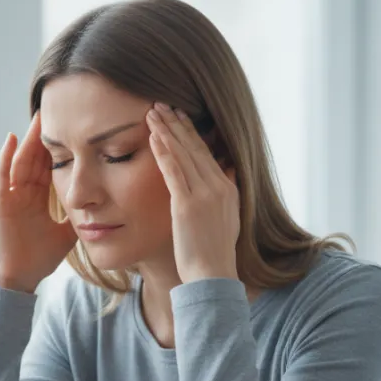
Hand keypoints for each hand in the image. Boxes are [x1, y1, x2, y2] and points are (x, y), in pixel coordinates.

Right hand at [0, 111, 76, 293]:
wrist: (20, 278)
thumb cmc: (40, 259)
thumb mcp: (68, 233)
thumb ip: (81, 217)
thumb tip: (104, 205)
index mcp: (38, 198)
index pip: (50, 166)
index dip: (60, 147)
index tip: (73, 127)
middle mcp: (24, 193)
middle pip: (36, 158)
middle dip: (45, 135)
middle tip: (57, 110)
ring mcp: (11, 196)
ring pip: (21, 161)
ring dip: (28, 139)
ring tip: (37, 116)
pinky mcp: (0, 203)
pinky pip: (2, 176)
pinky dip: (5, 157)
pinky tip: (12, 139)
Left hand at [146, 102, 239, 283]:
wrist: (212, 276)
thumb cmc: (214, 253)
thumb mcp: (227, 218)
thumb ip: (226, 192)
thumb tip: (228, 169)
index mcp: (227, 188)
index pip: (206, 152)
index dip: (190, 132)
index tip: (178, 116)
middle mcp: (218, 187)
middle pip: (194, 147)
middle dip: (177, 124)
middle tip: (162, 104)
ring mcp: (204, 195)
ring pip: (183, 155)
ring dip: (167, 131)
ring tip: (153, 113)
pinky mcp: (187, 206)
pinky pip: (173, 173)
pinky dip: (164, 152)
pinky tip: (154, 137)